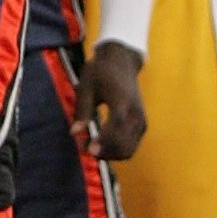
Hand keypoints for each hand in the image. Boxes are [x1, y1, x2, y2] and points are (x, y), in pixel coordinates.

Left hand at [74, 41, 145, 161]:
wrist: (122, 63)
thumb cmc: (101, 72)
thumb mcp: (87, 86)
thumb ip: (82, 110)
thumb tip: (74, 133)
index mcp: (122, 101)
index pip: (115, 126)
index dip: (103, 141)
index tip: (87, 149)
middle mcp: (135, 113)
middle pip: (124, 143)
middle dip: (104, 152)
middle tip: (82, 147)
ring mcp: (141, 121)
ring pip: (128, 150)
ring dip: (110, 155)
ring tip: (90, 147)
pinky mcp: (142, 125)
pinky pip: (131, 146)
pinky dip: (117, 151)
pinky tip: (101, 146)